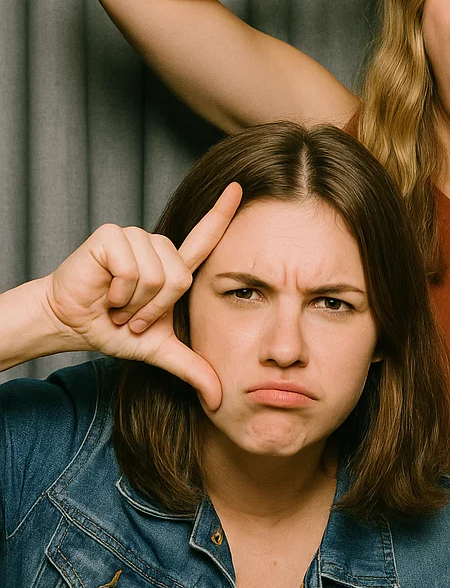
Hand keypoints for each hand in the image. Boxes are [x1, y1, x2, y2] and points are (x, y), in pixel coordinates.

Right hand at [43, 183, 242, 409]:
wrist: (73, 325)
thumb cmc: (115, 330)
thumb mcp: (159, 351)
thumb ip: (193, 369)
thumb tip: (218, 400)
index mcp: (174, 266)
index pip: (205, 237)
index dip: (222, 213)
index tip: (238, 186)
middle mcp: (158, 247)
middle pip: (180, 279)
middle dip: (154, 309)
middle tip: (132, 315)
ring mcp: (134, 238)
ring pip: (156, 275)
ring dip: (135, 302)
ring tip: (119, 303)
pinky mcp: (111, 236)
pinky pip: (130, 268)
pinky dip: (118, 291)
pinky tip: (105, 291)